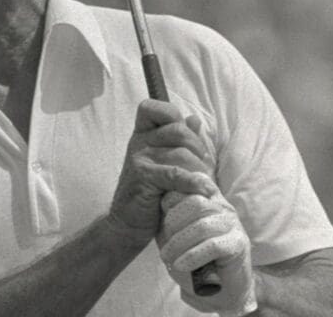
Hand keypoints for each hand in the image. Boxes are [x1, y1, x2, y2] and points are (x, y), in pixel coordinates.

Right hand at [106, 99, 216, 248]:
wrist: (127, 224)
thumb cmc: (150, 193)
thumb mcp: (164, 162)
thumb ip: (179, 140)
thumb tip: (194, 119)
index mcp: (142, 134)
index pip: (154, 108)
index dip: (172, 114)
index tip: (183, 133)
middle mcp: (139, 142)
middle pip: (178, 131)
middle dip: (196, 148)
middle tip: (199, 167)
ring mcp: (139, 159)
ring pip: (182, 154)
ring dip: (198, 171)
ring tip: (200, 184)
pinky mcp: (144, 178)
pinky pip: (176, 174)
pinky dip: (194, 182)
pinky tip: (205, 190)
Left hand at [158, 190, 256, 316]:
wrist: (220, 291)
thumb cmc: (194, 260)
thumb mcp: (176, 235)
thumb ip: (169, 218)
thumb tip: (159, 202)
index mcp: (208, 199)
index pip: (191, 183)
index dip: (172, 198)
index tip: (159, 216)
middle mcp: (223, 207)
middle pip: (195, 202)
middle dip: (173, 222)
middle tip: (163, 241)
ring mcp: (233, 225)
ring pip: (202, 226)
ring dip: (179, 243)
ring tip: (167, 258)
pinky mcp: (239, 245)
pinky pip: (213, 246)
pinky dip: (192, 256)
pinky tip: (181, 264)